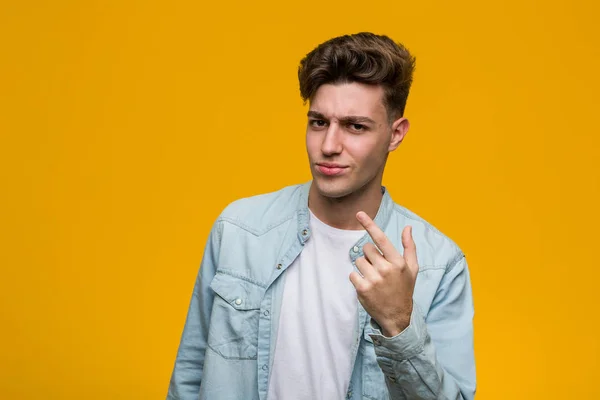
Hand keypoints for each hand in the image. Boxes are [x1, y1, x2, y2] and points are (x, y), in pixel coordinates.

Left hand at [349, 211, 418, 336]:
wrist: (397, 316)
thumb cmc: (404, 288)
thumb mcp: (412, 268)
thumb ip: (409, 247)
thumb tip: (408, 227)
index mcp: (398, 262)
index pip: (381, 239)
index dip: (370, 225)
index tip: (359, 214)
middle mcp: (386, 269)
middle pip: (366, 249)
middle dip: (370, 256)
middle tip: (379, 268)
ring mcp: (374, 279)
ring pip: (358, 261)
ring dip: (364, 268)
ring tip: (374, 278)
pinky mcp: (362, 289)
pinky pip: (352, 274)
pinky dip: (357, 278)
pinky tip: (367, 286)